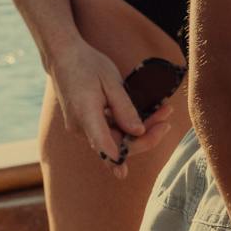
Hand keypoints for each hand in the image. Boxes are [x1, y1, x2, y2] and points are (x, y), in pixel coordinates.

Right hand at [48, 38, 174, 178]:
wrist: (64, 57)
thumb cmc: (87, 64)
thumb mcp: (111, 82)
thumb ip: (125, 108)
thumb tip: (138, 132)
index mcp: (85, 114)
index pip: (100, 143)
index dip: (113, 160)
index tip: (123, 173)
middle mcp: (81, 127)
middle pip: (115, 144)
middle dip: (144, 137)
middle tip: (167, 121)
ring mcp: (82, 127)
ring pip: (115, 138)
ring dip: (139, 130)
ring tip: (163, 113)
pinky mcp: (86, 124)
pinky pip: (109, 132)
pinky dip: (127, 126)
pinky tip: (146, 116)